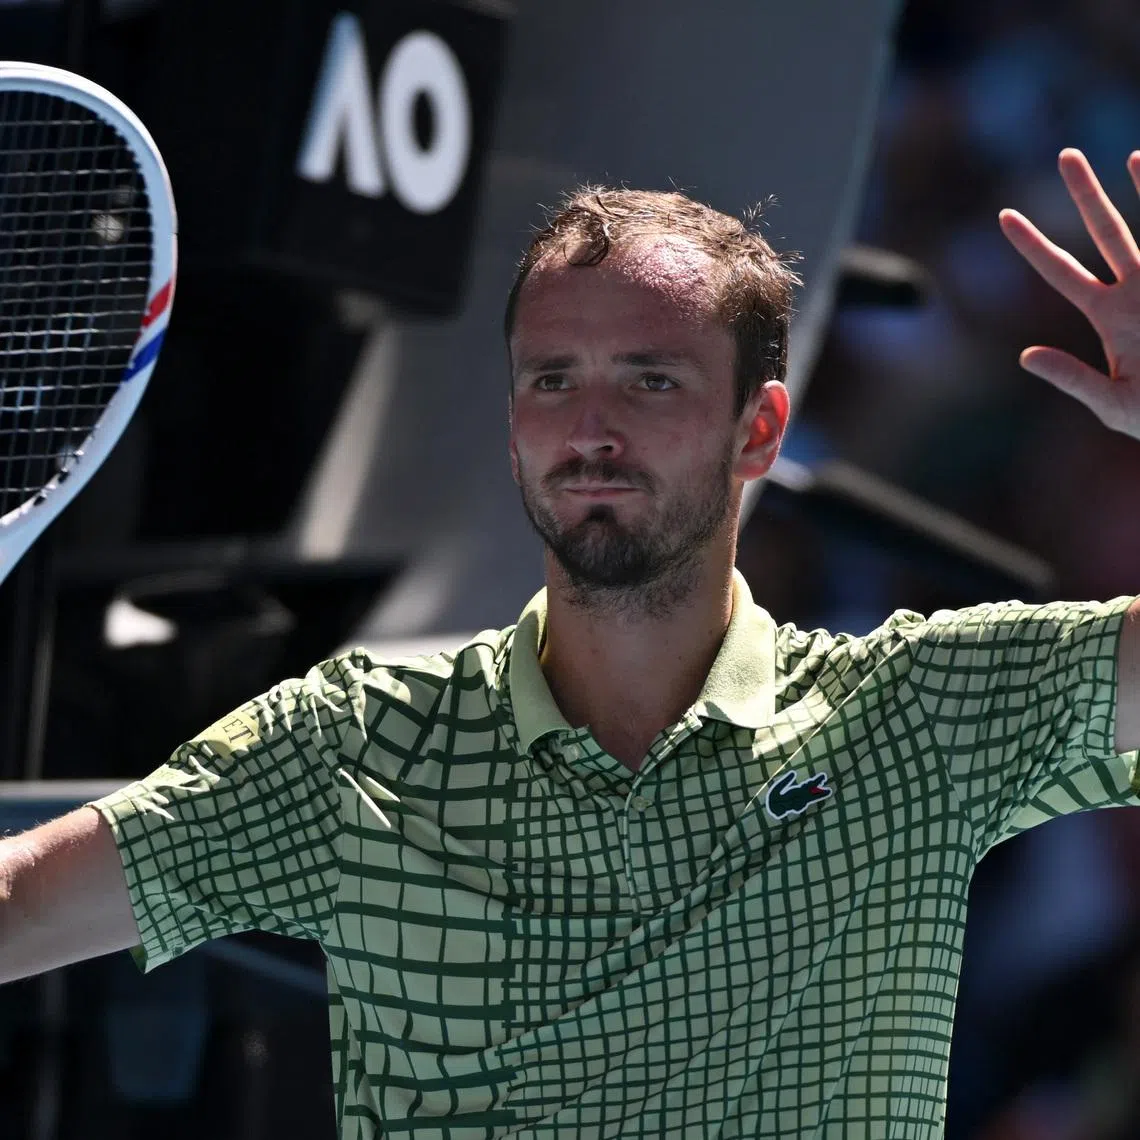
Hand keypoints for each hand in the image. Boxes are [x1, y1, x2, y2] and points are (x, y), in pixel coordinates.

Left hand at [1000, 148, 1139, 436]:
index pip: (1061, 271)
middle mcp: (1136, 290)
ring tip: (1129, 153)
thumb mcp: (1113, 403)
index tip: (1004, 214)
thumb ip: (1072, 379)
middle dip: (1085, 193)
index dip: (1033, 244)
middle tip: (1066, 154)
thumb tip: (1025, 357)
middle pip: (1104, 230)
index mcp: (1108, 316)